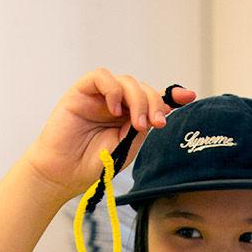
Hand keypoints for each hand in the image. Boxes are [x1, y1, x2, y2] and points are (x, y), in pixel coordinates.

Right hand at [25, 68, 195, 201]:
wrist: (63, 174)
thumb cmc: (92, 165)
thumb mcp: (126, 149)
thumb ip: (141, 130)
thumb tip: (157, 113)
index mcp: (130, 117)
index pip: (154, 98)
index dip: (172, 94)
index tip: (189, 97)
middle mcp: (117, 103)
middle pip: (144, 89)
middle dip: (155, 103)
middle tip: (156, 124)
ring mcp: (100, 96)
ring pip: (127, 82)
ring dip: (138, 100)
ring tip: (136, 124)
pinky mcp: (82, 91)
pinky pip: (102, 77)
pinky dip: (113, 90)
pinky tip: (114, 110)